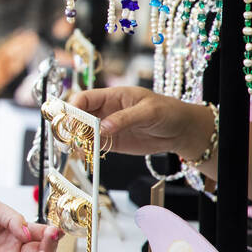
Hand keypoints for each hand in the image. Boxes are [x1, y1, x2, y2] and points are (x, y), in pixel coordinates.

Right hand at [69, 86, 211, 159]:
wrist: (181, 130)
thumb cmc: (167, 112)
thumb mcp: (148, 111)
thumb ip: (125, 118)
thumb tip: (103, 127)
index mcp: (112, 96)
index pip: (85, 98)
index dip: (74, 106)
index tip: (70, 118)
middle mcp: (105, 111)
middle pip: (80, 115)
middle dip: (71, 125)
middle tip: (70, 136)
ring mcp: (107, 127)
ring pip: (84, 132)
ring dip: (77, 139)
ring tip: (76, 148)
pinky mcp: (112, 142)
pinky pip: (94, 145)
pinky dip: (87, 150)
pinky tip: (84, 154)